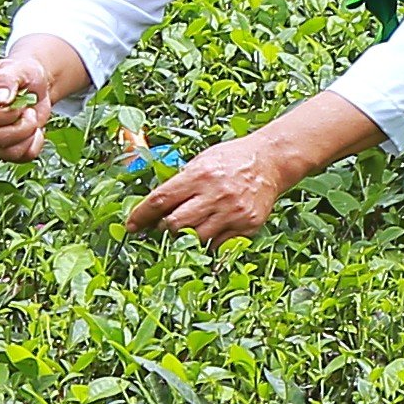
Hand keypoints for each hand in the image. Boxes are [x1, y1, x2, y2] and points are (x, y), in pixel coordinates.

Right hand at [0, 37, 85, 163]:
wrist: (35, 85)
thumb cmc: (22, 74)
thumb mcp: (18, 69)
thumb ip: (7, 80)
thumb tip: (0, 99)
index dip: (4, 114)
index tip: (18, 103)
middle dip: (21, 126)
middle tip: (28, 110)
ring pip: (7, 152)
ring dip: (29, 135)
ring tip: (30, 118)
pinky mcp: (3, 149)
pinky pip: (20, 157)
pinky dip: (35, 144)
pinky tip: (34, 130)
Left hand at [123, 134, 301, 244]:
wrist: (271, 161)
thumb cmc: (232, 159)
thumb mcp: (202, 161)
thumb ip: (180, 182)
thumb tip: (154, 206)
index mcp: (200, 175)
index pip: (160, 200)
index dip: (140, 216)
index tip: (132, 225)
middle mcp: (216, 195)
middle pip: (175, 224)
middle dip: (164, 227)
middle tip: (164, 225)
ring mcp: (233, 212)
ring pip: (196, 238)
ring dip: (186, 236)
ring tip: (188, 228)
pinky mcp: (248, 225)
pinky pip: (218, 244)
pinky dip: (209, 241)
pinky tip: (209, 230)